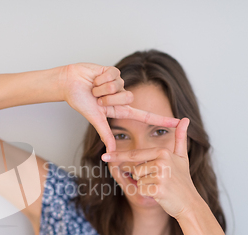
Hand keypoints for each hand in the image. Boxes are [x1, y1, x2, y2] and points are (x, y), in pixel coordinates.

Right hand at [62, 63, 179, 151]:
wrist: (68, 83)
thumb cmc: (79, 100)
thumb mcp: (94, 118)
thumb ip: (105, 134)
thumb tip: (111, 151)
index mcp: (119, 109)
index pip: (145, 116)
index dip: (162, 119)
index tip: (179, 122)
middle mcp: (121, 96)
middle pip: (128, 98)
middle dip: (108, 98)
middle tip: (96, 98)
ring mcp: (118, 83)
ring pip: (119, 87)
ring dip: (102, 88)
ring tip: (93, 88)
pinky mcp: (113, 71)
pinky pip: (113, 75)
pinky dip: (100, 79)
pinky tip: (94, 79)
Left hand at [101, 118, 201, 218]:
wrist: (190, 203)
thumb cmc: (183, 180)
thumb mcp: (182, 157)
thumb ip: (180, 138)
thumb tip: (185, 119)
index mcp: (163, 152)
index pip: (135, 154)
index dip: (118, 156)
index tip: (104, 155)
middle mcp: (161, 162)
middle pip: (135, 169)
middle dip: (143, 177)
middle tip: (161, 181)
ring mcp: (160, 175)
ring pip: (137, 180)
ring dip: (146, 186)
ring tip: (161, 187)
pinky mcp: (158, 189)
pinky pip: (141, 190)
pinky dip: (148, 194)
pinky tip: (160, 194)